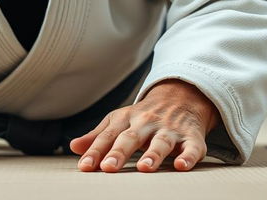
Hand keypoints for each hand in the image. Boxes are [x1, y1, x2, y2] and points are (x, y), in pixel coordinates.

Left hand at [70, 79, 218, 172]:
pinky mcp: (191, 137)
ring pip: (160, 142)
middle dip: (119, 152)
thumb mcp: (119, 121)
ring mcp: (169, 130)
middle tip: (108, 167)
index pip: (108, 136)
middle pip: (131, 138)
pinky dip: (188, 156)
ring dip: (153, 154)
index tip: (85, 166)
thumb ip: (98, 136)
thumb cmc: (143, 116)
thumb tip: (74, 147)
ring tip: (144, 168)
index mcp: (126, 119)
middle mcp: (146, 123)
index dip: (95, 151)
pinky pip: (191, 148)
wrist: (179, 97)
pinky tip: (181, 165)